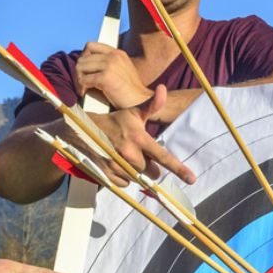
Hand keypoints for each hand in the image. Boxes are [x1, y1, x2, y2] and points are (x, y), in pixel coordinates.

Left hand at [75, 42, 150, 109]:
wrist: (141, 102)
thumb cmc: (131, 91)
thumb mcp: (122, 69)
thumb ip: (108, 63)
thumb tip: (86, 65)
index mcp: (117, 53)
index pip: (91, 46)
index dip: (84, 57)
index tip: (84, 69)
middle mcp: (113, 56)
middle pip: (83, 58)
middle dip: (79, 70)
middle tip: (81, 81)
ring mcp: (109, 66)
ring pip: (80, 67)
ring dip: (79, 78)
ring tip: (83, 88)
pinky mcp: (105, 78)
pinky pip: (83, 80)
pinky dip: (81, 87)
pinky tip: (84, 93)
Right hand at [75, 91, 196, 185]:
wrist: (81, 130)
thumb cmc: (113, 121)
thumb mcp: (132, 112)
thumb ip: (152, 105)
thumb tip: (163, 89)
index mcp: (138, 138)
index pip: (163, 156)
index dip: (179, 169)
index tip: (192, 179)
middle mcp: (128, 153)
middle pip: (152, 171)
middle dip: (150, 165)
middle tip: (140, 152)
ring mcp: (116, 165)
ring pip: (138, 178)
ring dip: (136, 171)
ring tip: (126, 155)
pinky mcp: (107, 174)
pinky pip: (124, 184)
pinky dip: (125, 177)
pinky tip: (118, 163)